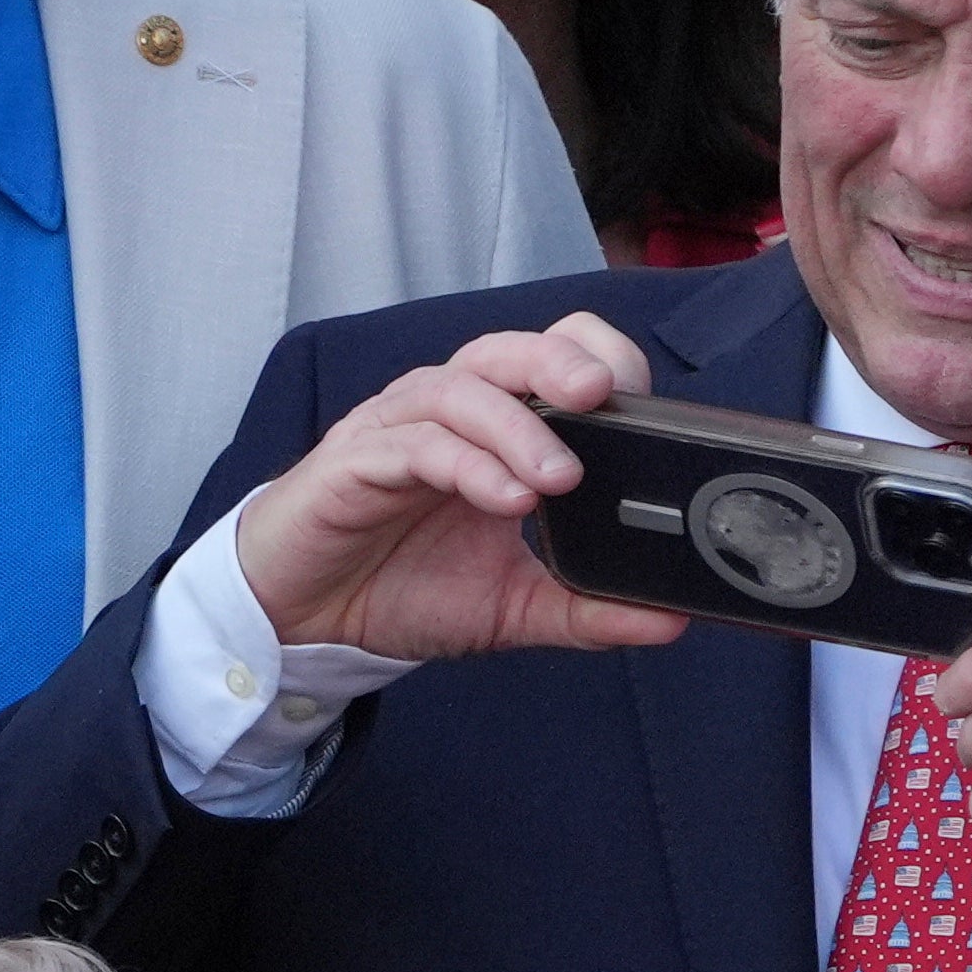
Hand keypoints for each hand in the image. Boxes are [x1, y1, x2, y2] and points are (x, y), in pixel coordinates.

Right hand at [226, 317, 694, 664]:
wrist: (303, 622)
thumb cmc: (398, 590)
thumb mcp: (511, 610)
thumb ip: (585, 610)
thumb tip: (668, 621)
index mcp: (494, 431)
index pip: (555, 360)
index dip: (602, 364)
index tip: (647, 411)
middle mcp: (449, 416)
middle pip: (509, 350)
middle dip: (561, 364)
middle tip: (605, 400)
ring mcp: (398, 431)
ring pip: (461, 388)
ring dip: (517, 426)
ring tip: (558, 479)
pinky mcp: (355, 460)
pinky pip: (415, 443)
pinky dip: (467, 465)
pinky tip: (505, 500)